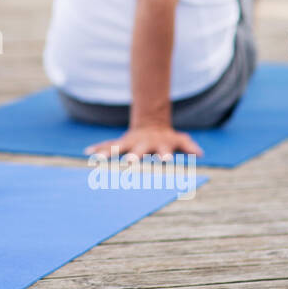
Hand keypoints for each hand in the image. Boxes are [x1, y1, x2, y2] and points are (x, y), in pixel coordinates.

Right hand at [85, 124, 203, 160]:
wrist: (151, 125)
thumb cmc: (168, 138)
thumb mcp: (180, 140)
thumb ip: (189, 145)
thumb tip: (200, 153)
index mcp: (159, 145)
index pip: (163, 151)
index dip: (165, 155)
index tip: (166, 160)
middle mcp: (142, 144)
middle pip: (138, 151)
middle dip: (134, 156)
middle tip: (130, 163)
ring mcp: (129, 143)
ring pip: (118, 147)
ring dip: (109, 153)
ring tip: (98, 159)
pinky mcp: (120, 143)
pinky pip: (107, 145)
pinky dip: (98, 148)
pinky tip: (88, 153)